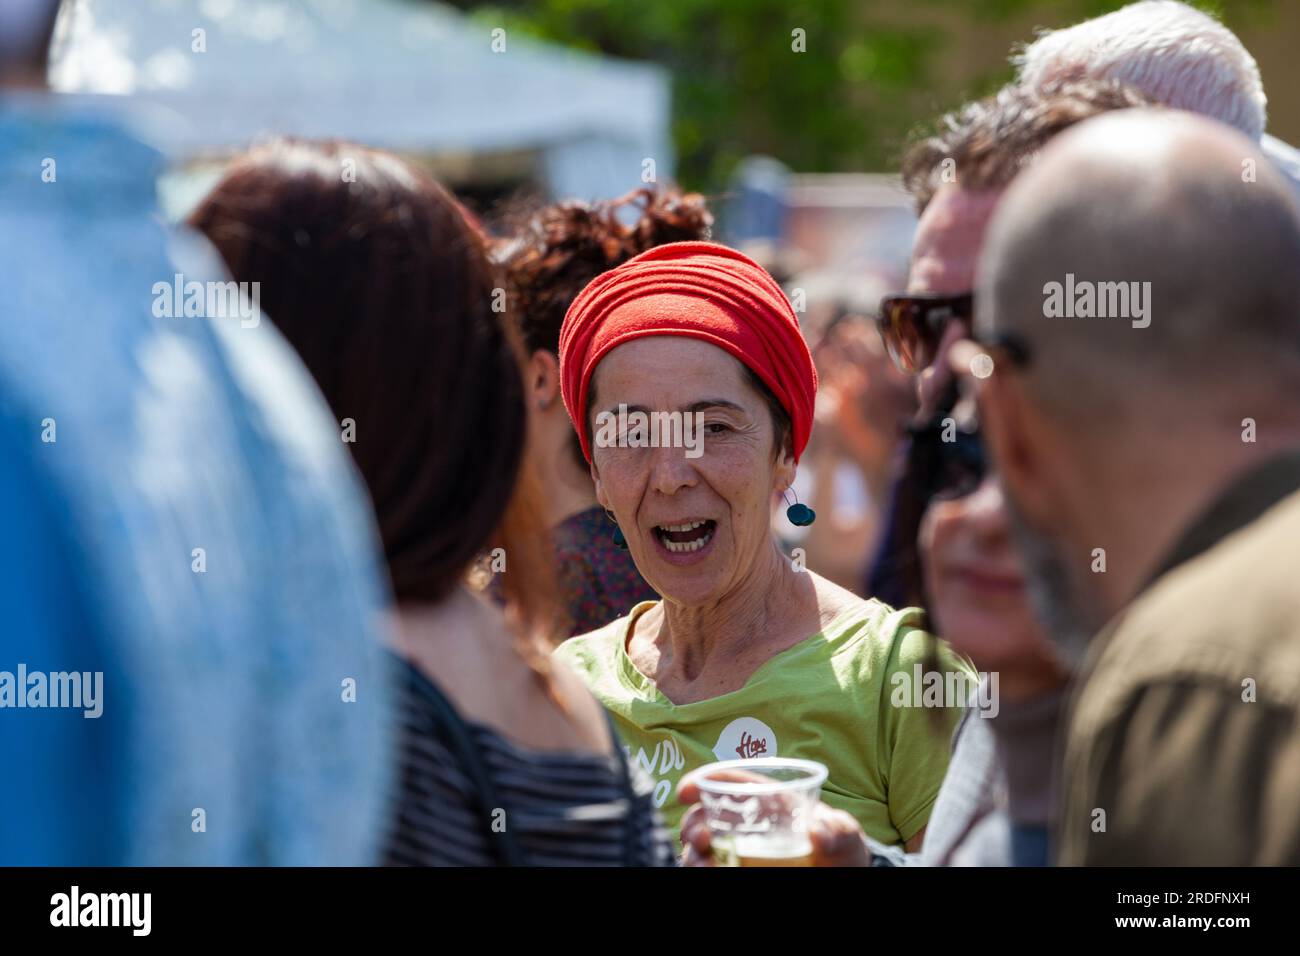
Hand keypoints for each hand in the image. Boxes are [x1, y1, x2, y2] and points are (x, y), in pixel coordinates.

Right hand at [677, 773, 872, 866]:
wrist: (840, 874)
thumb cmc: (840, 848)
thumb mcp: (845, 834)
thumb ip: (838, 829)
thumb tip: (818, 832)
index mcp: (767, 801)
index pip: (729, 782)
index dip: (702, 779)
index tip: (685, 790)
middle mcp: (746, 825)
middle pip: (705, 817)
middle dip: (692, 824)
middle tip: (699, 839)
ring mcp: (739, 852)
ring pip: (701, 849)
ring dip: (693, 854)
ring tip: (703, 865)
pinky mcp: (735, 869)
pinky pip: (711, 868)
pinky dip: (702, 869)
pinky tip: (709, 872)